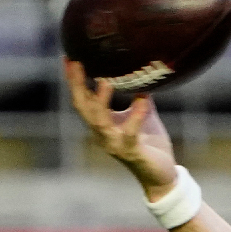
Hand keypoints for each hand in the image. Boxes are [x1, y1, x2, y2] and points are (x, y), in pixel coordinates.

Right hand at [63, 58, 176, 196]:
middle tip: (76, 62)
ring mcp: (115, 144)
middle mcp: (102, 134)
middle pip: (82, 107)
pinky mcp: (132, 152)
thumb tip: (140, 67)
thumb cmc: (150, 142)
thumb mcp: (143, 111)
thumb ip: (138, 92)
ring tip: (105, 81)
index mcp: (101, 123)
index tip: (69, 57)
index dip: (74, 80)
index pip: (82, 99)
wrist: (161, 174)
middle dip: (77, 85)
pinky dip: (136, 116)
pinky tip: (143, 100)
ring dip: (100, 101)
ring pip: (99, 122)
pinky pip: (130, 133)